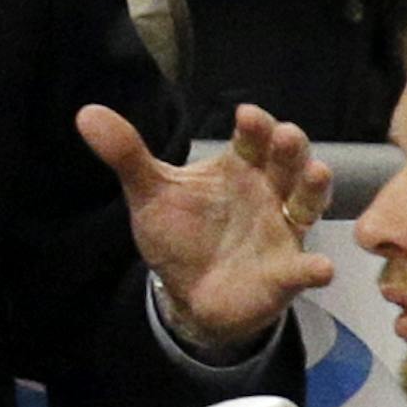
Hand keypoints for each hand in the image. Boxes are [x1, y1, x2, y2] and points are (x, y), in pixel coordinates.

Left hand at [79, 101, 334, 347]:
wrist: (188, 292)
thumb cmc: (180, 233)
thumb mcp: (150, 193)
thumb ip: (126, 154)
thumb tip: (86, 114)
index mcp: (239, 167)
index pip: (252, 139)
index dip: (255, 126)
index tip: (246, 115)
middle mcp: (268, 192)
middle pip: (286, 162)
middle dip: (290, 148)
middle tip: (285, 136)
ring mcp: (281, 230)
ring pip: (305, 203)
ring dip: (313, 189)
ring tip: (315, 174)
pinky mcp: (284, 272)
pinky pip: (304, 268)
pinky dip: (313, 268)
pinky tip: (320, 268)